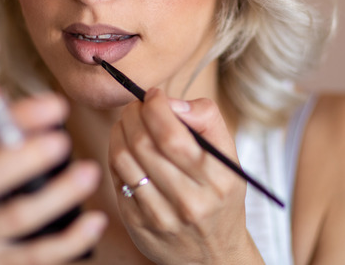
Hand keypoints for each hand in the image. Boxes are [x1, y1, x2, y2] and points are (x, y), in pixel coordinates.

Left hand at [108, 88, 262, 264]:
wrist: (214, 254)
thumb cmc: (219, 195)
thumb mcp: (228, 157)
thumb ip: (207, 119)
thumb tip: (172, 103)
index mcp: (217, 180)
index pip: (172, 135)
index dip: (155, 107)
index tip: (154, 95)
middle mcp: (189, 201)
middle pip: (143, 145)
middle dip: (133, 115)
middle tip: (136, 106)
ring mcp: (161, 216)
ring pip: (124, 160)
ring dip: (119, 132)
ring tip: (127, 123)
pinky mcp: (138, 225)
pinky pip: (117, 179)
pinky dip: (116, 156)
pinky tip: (126, 149)